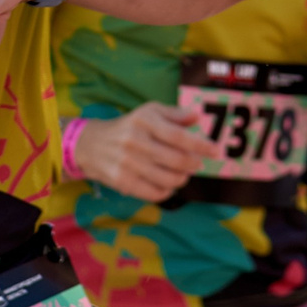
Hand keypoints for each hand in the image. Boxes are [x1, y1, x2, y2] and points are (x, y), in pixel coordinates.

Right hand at [70, 103, 218, 201]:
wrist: (90, 144)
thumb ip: (174, 114)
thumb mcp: (148, 113)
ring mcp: (128, 163)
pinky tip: (166, 184)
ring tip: (181, 173)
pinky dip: (167, 191)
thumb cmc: (128, 127)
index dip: (200, 145)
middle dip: (193, 164)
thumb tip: (197, 116)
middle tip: (196, 164)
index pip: (178, 136)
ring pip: (169, 179)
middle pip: (177, 160)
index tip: (215, 151)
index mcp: (144, 120)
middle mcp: (135, 141)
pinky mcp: (123, 181)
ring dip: (182, 178)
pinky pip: (155, 193)